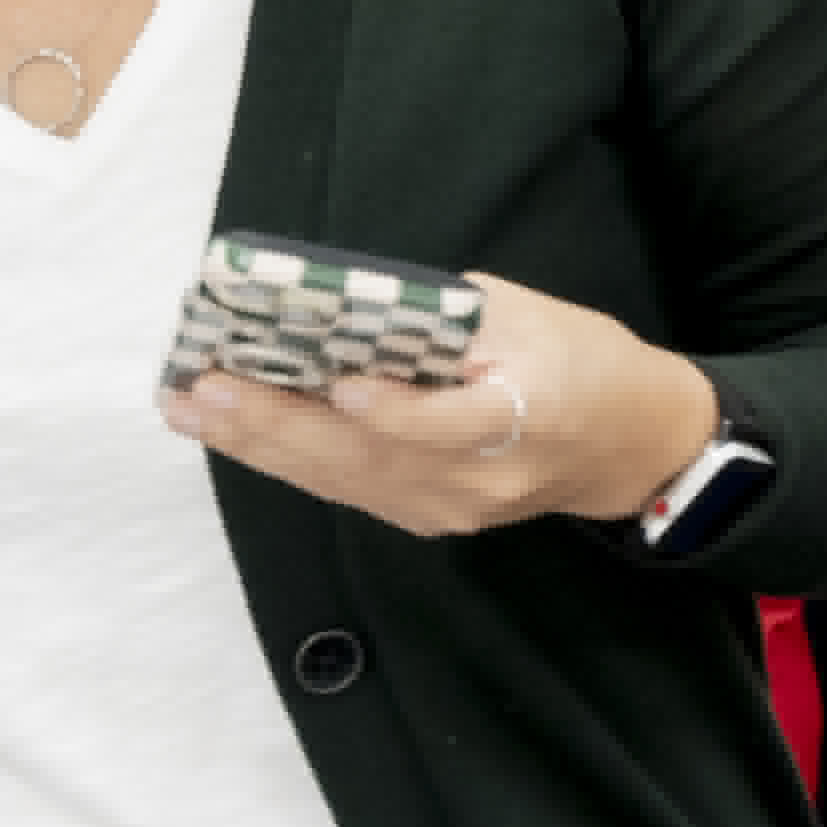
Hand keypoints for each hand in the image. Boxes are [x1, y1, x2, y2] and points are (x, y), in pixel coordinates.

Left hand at [166, 271, 723, 545]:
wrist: (633, 445)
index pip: (453, 425)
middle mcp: (482, 478)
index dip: (394, 411)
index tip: (337, 383)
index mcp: (529, 416)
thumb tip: (357, 307)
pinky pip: (349, 489)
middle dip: (279, 422)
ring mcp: (451, 509)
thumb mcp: (539, 317)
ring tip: (193, 410)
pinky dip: (288, 459)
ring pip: (343, 478)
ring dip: (260, 444)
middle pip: (371, 456)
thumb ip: (454, 318)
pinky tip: (237, 435)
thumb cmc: (586, 363)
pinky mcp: (429, 519)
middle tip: (205, 389)